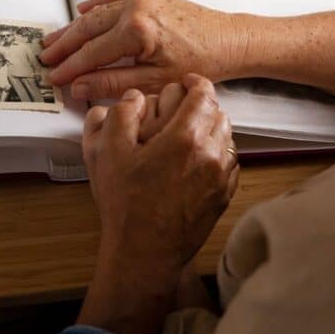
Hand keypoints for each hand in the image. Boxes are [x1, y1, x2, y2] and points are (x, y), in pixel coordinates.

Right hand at [40, 0, 245, 99]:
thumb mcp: (154, 82)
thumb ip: (112, 83)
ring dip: (74, 26)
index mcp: (137, 31)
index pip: (91, 53)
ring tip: (54, 38)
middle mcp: (136, 8)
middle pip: (88, 29)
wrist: (231, 41)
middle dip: (64, 44)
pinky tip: (82, 10)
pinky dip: (96, 4)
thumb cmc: (201, 63)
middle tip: (45, 57)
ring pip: (97, 12)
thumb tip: (79, 86)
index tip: (53, 77)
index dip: (70, 67)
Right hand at [76, 75, 237, 333]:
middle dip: (201, 105)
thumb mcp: (106, 151)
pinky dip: (215, 153)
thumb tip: (135, 98)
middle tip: (181, 107)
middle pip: (219, 112)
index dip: (193, 82)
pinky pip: (228, 162)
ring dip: (210, 128)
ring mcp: (221, 177)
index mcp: (185, 137)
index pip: (204, 93)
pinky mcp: (223, 196)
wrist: (144, 251)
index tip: (183, 82)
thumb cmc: (124, 203)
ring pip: (226, 137)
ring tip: (186, 133)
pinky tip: (193, 161)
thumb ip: (120, 113)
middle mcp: (212, 154)